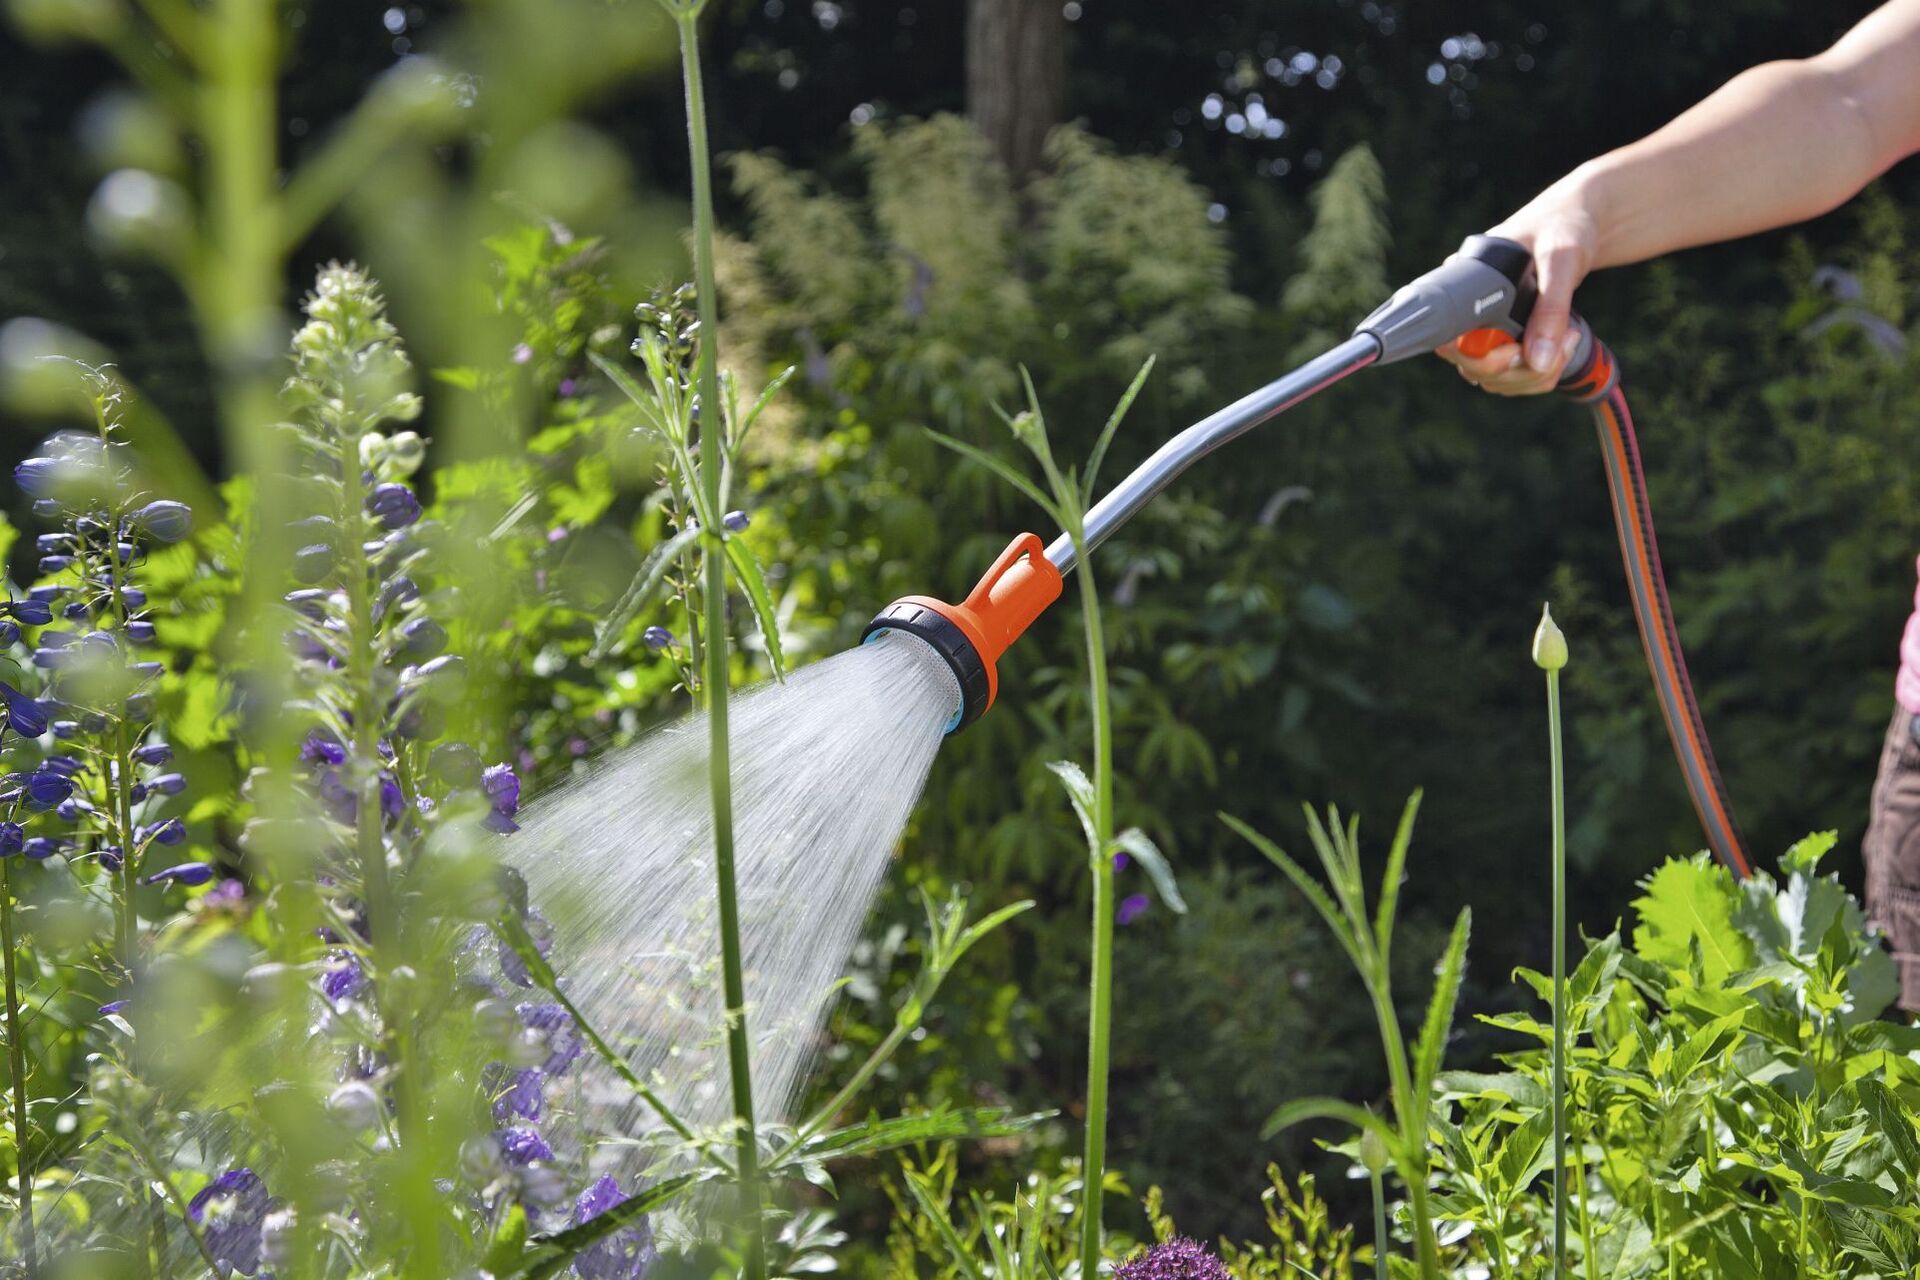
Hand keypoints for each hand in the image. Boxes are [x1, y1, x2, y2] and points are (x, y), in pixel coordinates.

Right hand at [1436, 191, 1599, 394]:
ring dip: (1535, 375)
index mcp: (1464, 284)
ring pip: (1494, 379)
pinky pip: (1512, 377)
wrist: (1579, 221)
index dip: (1477, 357)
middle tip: (1558, 344)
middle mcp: (1467, 311)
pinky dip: (1541, 374)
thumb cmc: (1563, 226)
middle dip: (1519, 369)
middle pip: (1472, 368)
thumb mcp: (1561, 259)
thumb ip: (1551, 307)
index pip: (1448, 340)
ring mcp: (1485, 330)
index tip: (1514, 351)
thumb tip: (1538, 360)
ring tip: (1569, 339)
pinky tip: (1564, 346)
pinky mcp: (1506, 341)